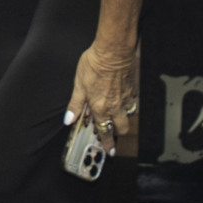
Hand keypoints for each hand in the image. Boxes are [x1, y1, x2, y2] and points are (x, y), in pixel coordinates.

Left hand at [66, 41, 140, 156]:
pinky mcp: (133, 88)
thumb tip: (69, 119)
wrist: (114, 51)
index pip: (104, 131)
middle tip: (113, 133)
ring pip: (129, 116)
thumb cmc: (95, 65)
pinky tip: (123, 98)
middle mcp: (116, 106)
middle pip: (122, 128)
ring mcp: (127, 98)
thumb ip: (75, 104)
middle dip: (118, 133)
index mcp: (100, 108)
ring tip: (117, 115)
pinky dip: (129, 104)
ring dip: (124, 118)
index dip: (106, 143)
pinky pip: (133, 102)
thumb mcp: (79, 85)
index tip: (109, 151)